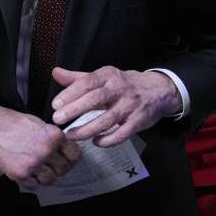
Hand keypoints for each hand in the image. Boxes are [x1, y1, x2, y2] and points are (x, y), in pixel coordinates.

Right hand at [0, 105, 81, 185]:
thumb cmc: (13, 123)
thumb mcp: (39, 123)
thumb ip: (53, 137)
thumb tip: (64, 148)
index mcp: (54, 136)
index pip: (75, 155)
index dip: (71, 157)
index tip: (66, 159)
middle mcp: (47, 150)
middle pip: (64, 169)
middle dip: (59, 168)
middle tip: (51, 165)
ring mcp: (34, 164)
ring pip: (51, 179)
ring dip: (46, 176)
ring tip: (38, 170)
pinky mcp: (21, 174)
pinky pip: (35, 185)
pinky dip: (32, 181)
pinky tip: (27, 172)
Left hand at [50, 66, 180, 145]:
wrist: (159, 90)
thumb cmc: (125, 85)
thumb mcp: (104, 77)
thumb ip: (79, 78)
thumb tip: (56, 73)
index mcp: (109, 75)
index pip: (88, 82)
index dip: (71, 93)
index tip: (55, 104)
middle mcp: (120, 89)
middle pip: (96, 99)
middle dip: (75, 109)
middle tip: (57, 119)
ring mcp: (130, 106)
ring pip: (107, 119)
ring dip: (87, 129)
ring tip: (70, 135)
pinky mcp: (138, 121)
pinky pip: (122, 133)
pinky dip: (108, 140)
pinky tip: (96, 142)